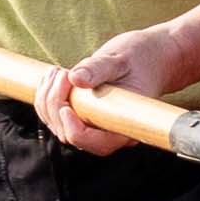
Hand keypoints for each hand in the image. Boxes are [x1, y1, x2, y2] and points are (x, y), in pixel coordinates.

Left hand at [49, 23, 188, 153]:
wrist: (151, 58)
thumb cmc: (141, 58)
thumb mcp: (121, 59)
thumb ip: (99, 68)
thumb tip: (76, 78)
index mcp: (126, 126)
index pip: (95, 142)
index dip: (74, 129)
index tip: (66, 105)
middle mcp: (110, 132)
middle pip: (70, 134)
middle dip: (56, 105)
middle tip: (61, 73)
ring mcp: (95, 126)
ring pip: (59, 126)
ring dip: (48, 100)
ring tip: (57, 72)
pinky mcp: (84, 116)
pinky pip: (58, 117)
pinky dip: (48, 98)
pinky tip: (54, 76)